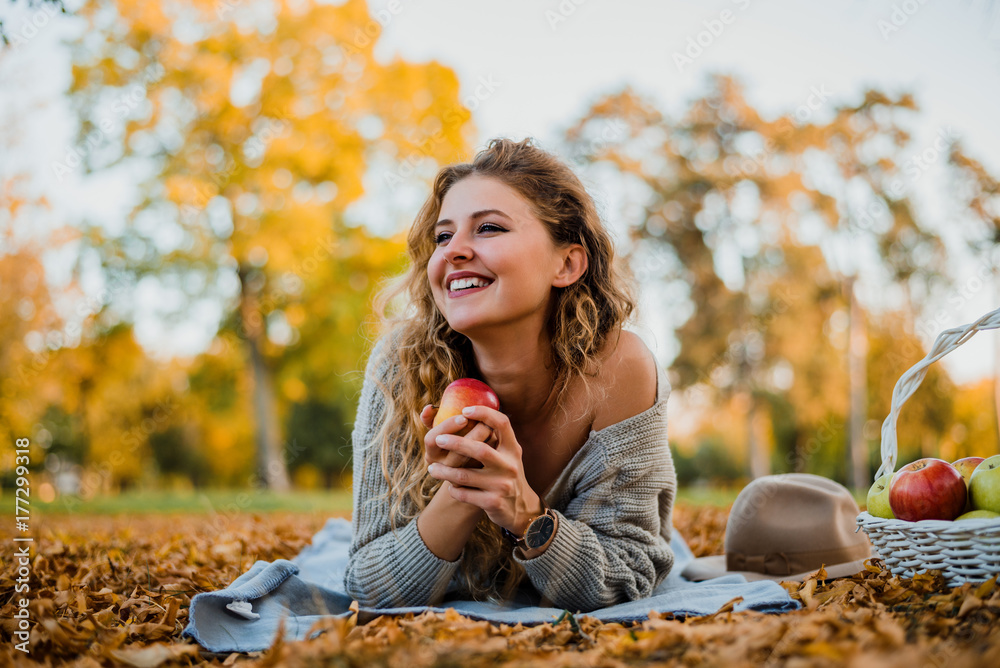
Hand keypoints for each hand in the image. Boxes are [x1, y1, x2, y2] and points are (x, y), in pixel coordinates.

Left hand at [425, 405, 541, 535]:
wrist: (520, 509)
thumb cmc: (506, 475)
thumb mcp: (508, 456)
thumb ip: (495, 438)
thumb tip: (470, 413)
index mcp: (513, 449)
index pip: (502, 424)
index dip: (484, 413)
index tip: (465, 410)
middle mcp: (509, 465)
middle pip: (479, 449)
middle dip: (456, 443)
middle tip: (439, 439)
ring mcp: (502, 485)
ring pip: (465, 475)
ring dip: (445, 472)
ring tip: (432, 469)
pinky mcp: (493, 502)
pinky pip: (465, 494)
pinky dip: (454, 490)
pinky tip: (450, 487)